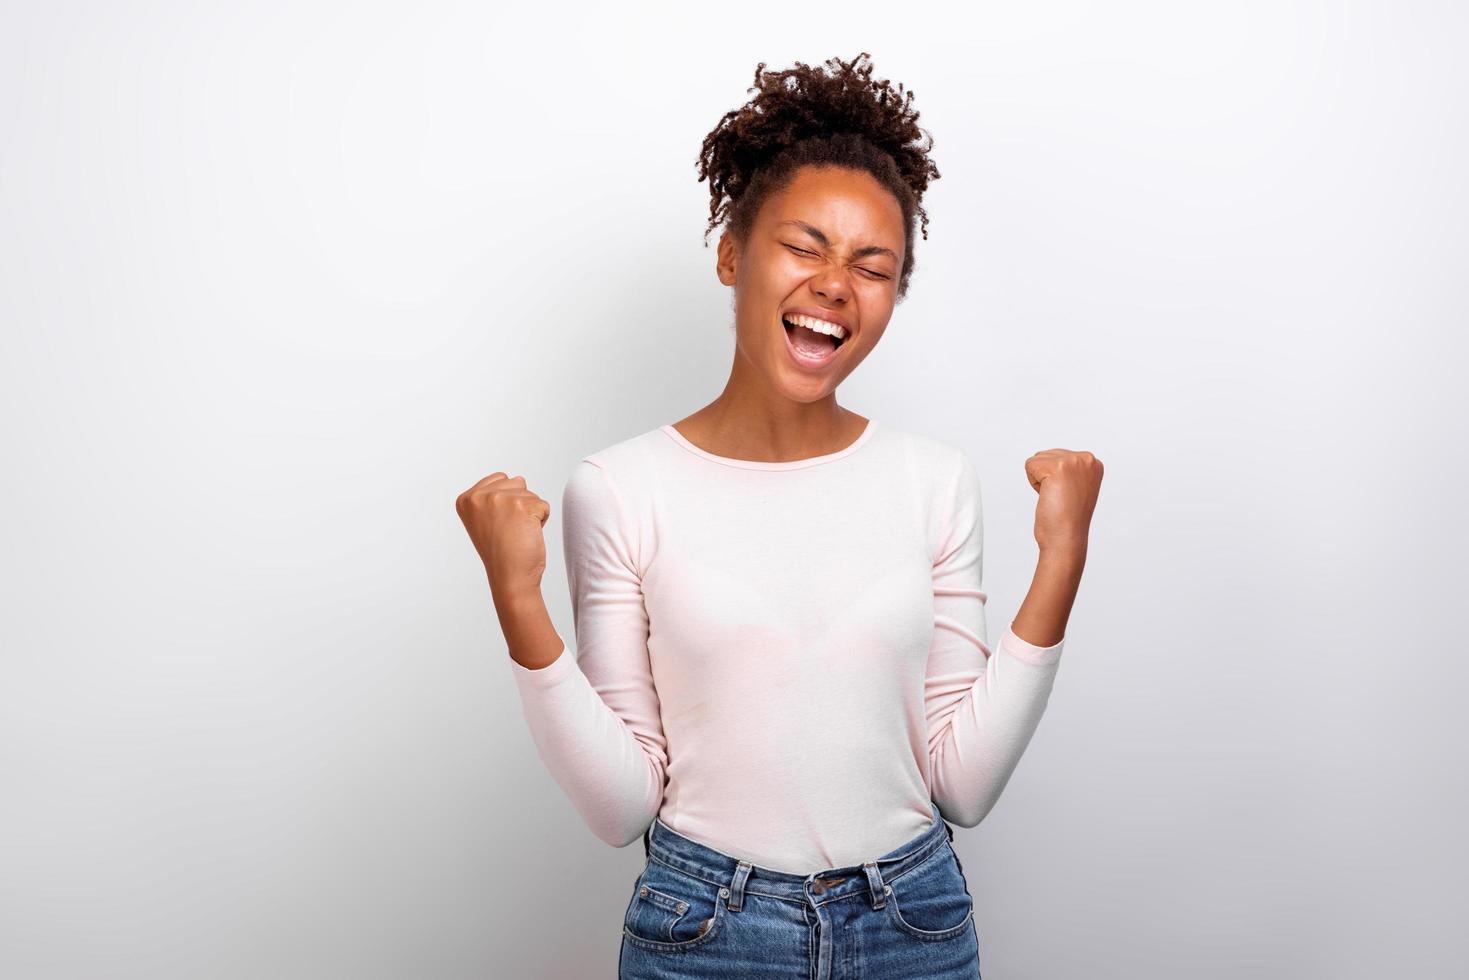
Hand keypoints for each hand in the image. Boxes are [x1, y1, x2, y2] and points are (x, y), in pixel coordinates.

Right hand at [455, 471, 550, 599]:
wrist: (510, 577)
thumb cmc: (501, 551)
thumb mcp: (485, 519)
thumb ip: (493, 495)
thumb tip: (519, 478)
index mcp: (466, 499)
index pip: (500, 479)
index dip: (506, 503)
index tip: (497, 525)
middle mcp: (480, 496)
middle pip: (517, 483)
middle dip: (519, 505)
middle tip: (508, 530)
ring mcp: (499, 499)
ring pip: (531, 494)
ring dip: (530, 513)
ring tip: (517, 533)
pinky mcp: (521, 507)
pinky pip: (543, 506)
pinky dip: (541, 521)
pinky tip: (526, 536)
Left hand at [1023, 449, 1102, 556]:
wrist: (1066, 538)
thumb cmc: (1068, 518)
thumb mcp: (1076, 486)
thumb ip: (1071, 469)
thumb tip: (1053, 457)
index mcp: (1094, 463)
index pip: (1059, 456)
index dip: (1057, 478)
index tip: (1069, 494)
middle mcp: (1087, 459)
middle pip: (1047, 455)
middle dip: (1047, 477)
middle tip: (1061, 498)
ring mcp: (1073, 462)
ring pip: (1037, 459)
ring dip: (1040, 481)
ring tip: (1056, 497)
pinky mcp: (1057, 468)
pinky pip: (1029, 465)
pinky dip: (1033, 483)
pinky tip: (1049, 496)